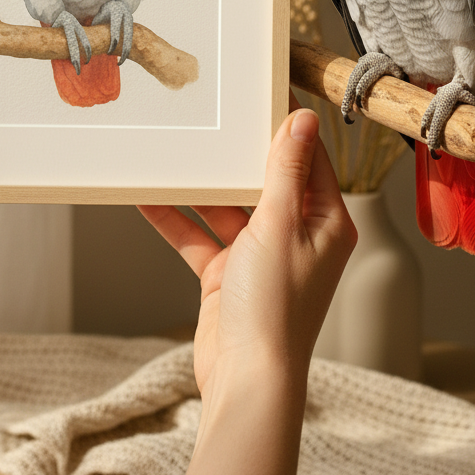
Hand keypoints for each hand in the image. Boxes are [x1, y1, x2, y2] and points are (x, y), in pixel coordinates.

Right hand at [140, 97, 356, 396]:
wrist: (246, 380)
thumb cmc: (274, 309)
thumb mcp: (280, 227)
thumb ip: (285, 172)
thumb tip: (302, 120)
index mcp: (326, 222)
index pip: (308, 160)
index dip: (285, 128)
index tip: (262, 95)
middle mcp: (297, 236)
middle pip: (265, 180)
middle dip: (235, 155)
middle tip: (211, 117)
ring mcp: (260, 256)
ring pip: (227, 207)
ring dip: (199, 188)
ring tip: (171, 153)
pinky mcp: (227, 275)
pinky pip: (200, 236)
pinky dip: (177, 219)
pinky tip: (147, 197)